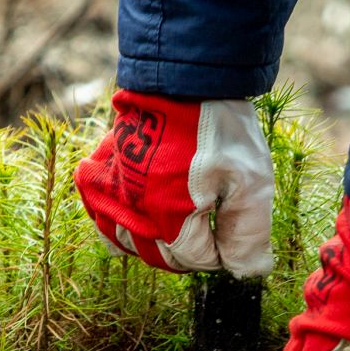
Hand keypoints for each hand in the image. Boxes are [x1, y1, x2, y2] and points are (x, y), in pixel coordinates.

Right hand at [74, 89, 273, 277]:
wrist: (184, 77)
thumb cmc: (221, 127)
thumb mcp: (251, 180)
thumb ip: (248, 233)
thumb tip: (246, 272)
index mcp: (169, 215)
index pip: (196, 259)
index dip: (220, 255)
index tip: (233, 236)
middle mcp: (132, 209)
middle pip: (161, 257)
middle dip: (190, 254)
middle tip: (211, 234)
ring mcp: (110, 191)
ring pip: (126, 243)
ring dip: (153, 245)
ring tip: (177, 230)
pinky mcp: (98, 173)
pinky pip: (100, 216)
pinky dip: (116, 225)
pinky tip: (137, 219)